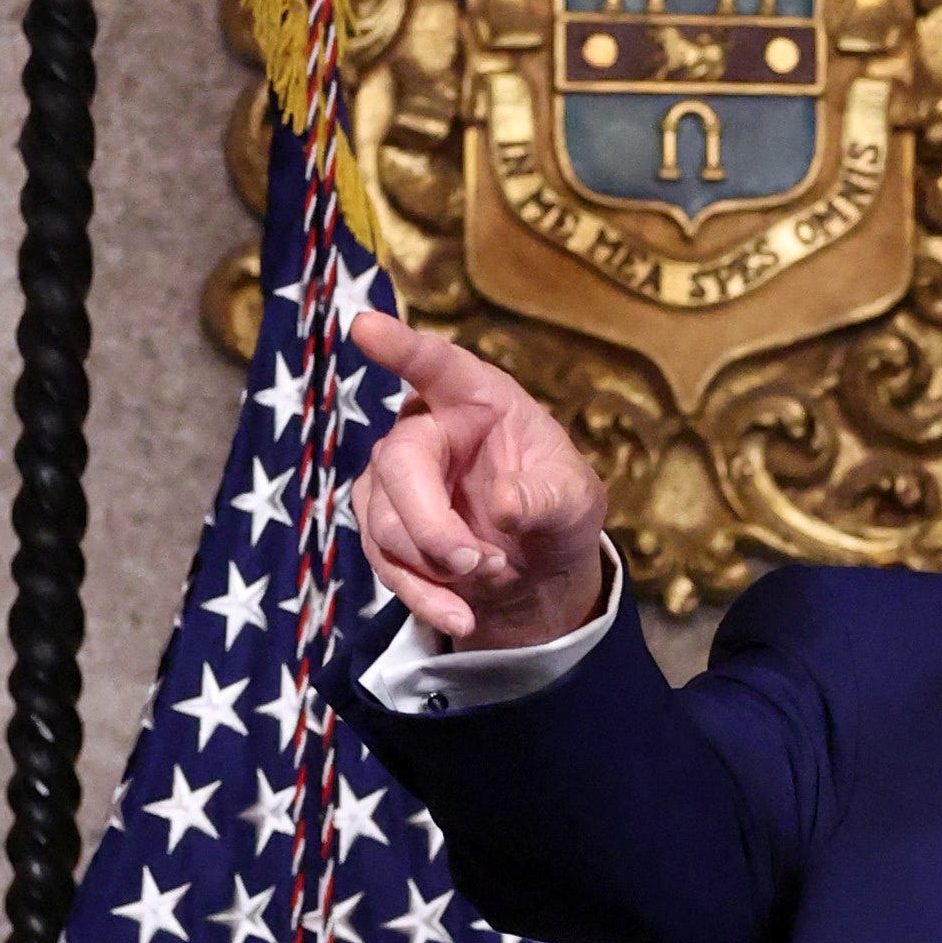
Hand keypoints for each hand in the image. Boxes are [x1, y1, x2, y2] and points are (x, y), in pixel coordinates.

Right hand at [348, 306, 612, 647]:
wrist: (537, 569)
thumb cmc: (557, 510)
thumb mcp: (576, 502)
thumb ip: (548, 497)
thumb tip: (505, 503)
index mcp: (478, 399)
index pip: (436, 364)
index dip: (401, 348)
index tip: (365, 327)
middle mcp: (427, 429)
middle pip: (399, 462)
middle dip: (431, 524)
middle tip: (474, 562)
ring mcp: (395, 479)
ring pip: (384, 521)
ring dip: (436, 565)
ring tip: (492, 576)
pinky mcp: (382, 526)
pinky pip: (384, 562)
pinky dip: (423, 596)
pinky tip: (461, 615)